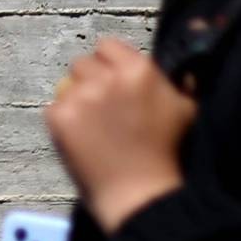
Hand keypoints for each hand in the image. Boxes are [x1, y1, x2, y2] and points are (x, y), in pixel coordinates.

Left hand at [46, 38, 195, 232]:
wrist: (140, 195)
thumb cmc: (168, 155)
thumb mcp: (186, 109)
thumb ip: (176, 81)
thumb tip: (173, 65)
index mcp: (138, 70)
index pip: (107, 46)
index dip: (111, 63)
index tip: (115, 82)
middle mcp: (106, 77)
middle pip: (84, 63)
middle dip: (92, 80)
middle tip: (104, 108)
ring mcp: (80, 97)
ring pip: (67, 84)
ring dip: (77, 99)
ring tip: (94, 127)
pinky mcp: (59, 118)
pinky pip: (54, 107)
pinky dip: (63, 121)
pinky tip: (82, 139)